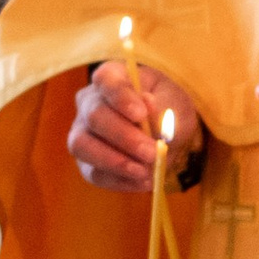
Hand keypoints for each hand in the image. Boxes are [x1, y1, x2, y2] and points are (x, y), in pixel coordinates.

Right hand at [68, 57, 203, 193]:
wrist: (169, 135)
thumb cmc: (169, 110)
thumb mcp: (175, 104)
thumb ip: (162, 106)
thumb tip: (147, 103)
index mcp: (112, 77)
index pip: (106, 80)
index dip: (120, 97)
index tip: (140, 114)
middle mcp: (89, 102)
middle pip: (95, 116)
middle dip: (125, 137)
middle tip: (152, 152)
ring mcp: (82, 132)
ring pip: (83, 146)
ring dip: (115, 162)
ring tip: (145, 172)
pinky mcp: (86, 161)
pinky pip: (93, 173)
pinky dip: (119, 180)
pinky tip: (143, 181)